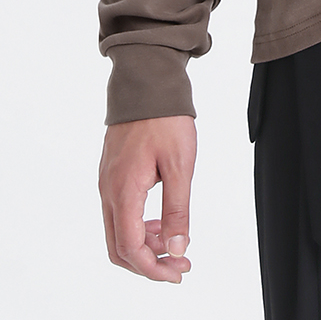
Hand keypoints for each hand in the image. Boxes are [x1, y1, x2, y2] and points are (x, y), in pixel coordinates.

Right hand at [99, 115, 196, 281]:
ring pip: (119, 231)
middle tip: (179, 264)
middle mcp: (109, 191)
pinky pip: (120, 212)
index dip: (154, 269)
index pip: (131, 249)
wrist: (146, 82)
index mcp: (124, 192)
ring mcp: (107, 182)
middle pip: (119, 247)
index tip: (178, 271)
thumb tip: (177, 248)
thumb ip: (177, 210)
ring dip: (145, 244)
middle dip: (149, 263)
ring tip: (174, 241)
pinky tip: (161, 220)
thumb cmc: (164, 118)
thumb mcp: (180, 165)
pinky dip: (139, 225)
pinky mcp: (112, 174)